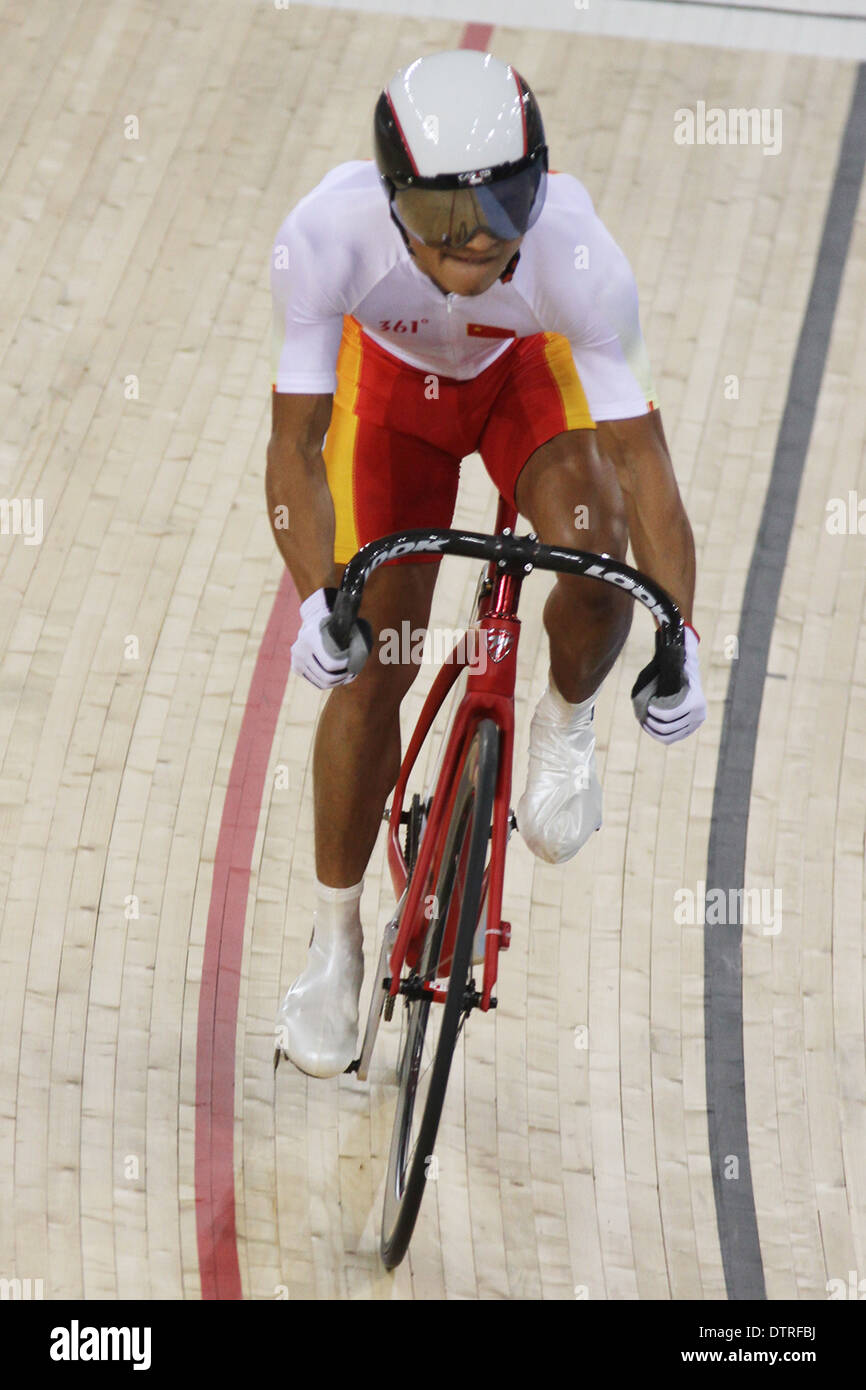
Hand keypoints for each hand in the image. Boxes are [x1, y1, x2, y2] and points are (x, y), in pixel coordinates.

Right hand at [291, 587, 371, 689]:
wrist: (316, 620)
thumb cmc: (337, 624)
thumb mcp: (346, 627)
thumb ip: (356, 644)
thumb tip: (357, 666)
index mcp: (310, 637)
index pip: (331, 664)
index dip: (346, 666)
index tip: (354, 659)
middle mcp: (299, 650)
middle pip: (326, 677)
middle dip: (343, 676)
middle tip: (353, 671)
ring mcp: (296, 660)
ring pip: (322, 683)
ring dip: (338, 681)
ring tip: (348, 674)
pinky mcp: (296, 667)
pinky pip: (317, 683)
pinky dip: (330, 682)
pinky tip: (338, 675)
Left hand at [631, 624, 705, 743]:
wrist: (685, 672)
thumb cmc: (679, 662)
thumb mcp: (681, 654)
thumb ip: (683, 644)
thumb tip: (681, 631)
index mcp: (696, 701)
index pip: (672, 715)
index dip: (656, 714)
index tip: (647, 707)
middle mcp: (698, 715)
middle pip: (669, 727)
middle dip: (652, 723)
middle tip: (642, 715)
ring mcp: (693, 724)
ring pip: (668, 736)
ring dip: (653, 731)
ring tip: (643, 721)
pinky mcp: (687, 730)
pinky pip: (671, 739)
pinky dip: (658, 736)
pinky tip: (649, 727)